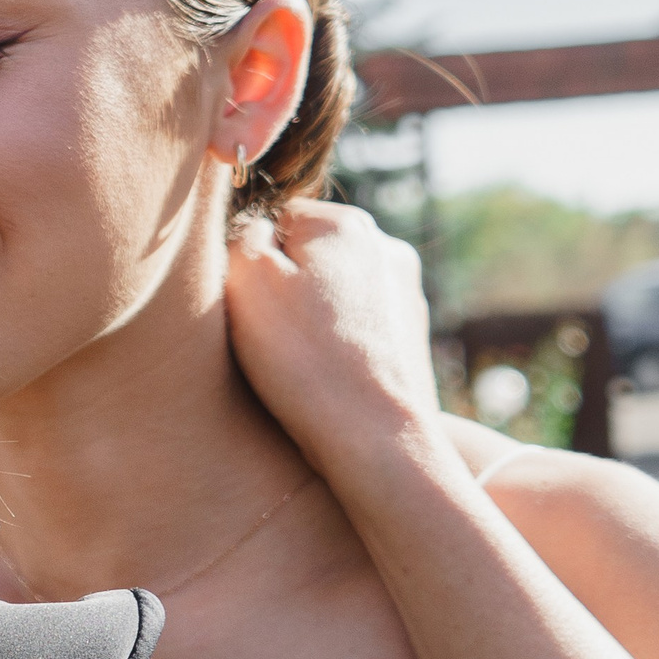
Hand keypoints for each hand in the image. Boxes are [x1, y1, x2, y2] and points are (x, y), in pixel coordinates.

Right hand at [225, 200, 441, 486]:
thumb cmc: (303, 359)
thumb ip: (244, 237)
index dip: (254, 261)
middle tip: (273, 336)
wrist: (375, 437)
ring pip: (338, 292)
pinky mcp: (413, 337)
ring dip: (316, 316)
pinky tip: (331, 375)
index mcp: (344, 223)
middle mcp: (386, 246)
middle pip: (312, 256)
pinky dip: (342, 343)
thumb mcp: (246, 281)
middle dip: (288, 287)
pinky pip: (361, 326)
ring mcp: (406, 292)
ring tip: (303, 361)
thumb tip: (260, 230)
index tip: (250, 304)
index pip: (280, 220)